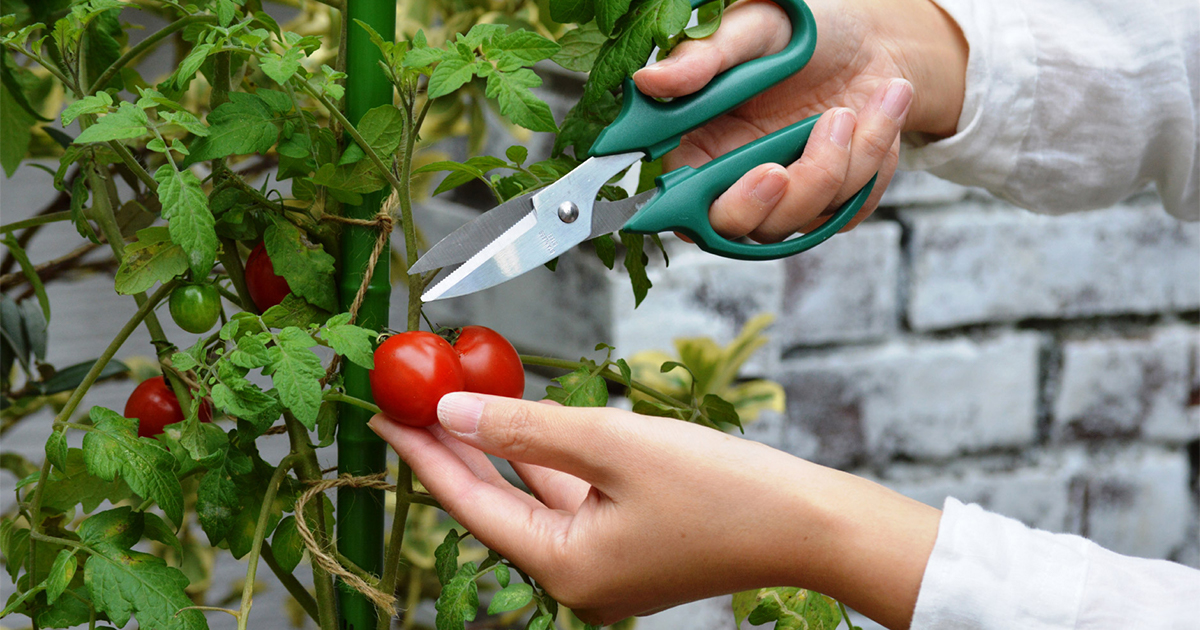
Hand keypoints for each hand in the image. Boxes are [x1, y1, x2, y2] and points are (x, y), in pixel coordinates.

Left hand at [370, 393, 940, 628]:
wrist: (811, 524)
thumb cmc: (723, 490)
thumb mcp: (614, 445)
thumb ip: (527, 427)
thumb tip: (451, 411)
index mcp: (565, 567)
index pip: (472, 503)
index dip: (424, 454)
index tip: (383, 416)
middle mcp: (577, 577)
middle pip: (497, 501)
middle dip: (455, 448)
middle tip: (408, 402)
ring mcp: (606, 565)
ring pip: (535, 496)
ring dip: (502, 447)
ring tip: (458, 400)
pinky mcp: (633, 545)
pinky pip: (573, 498)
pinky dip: (548, 459)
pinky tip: (528, 424)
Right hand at [632, 0, 968, 238]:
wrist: (871, 42)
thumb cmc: (803, 35)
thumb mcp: (753, 31)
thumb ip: (704, 60)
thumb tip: (650, 81)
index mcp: (698, 146)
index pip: (680, 202)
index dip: (702, 207)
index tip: (761, 175)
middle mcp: (735, 181)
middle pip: (739, 227)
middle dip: (778, 196)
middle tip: (791, 161)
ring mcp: (785, 199)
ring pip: (802, 215)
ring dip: (840, 159)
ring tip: (851, 106)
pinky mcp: (831, 205)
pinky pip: (850, 204)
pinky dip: (872, 152)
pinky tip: (880, 107)